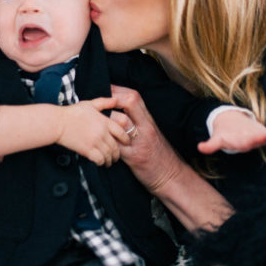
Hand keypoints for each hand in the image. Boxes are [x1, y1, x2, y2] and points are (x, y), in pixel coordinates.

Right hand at [55, 97, 127, 166]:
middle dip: (117, 154)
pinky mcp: (87, 150)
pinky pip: (100, 159)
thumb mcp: (89, 104)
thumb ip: (104, 102)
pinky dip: (102, 162)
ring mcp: (95, 142)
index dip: (126, 139)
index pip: (121, 132)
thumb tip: (115, 99)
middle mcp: (102, 132)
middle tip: (116, 157)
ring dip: (110, 160)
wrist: (57, 123)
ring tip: (109, 162)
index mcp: (104, 121)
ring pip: (109, 155)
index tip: (126, 143)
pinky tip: (100, 163)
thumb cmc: (72, 112)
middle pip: (116, 147)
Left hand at [109, 84, 233, 231]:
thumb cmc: (160, 156)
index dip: (118, 90)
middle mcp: (146, 128)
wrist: (171, 177)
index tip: (106, 89)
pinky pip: (116, 145)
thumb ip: (138, 122)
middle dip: (110, 99)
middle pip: (129, 103)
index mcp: (149, 121)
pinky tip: (97, 141)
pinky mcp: (133, 158)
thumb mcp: (152, 134)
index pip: (134, 97)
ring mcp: (139, 142)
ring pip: (121, 122)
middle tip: (96, 100)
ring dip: (105, 119)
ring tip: (93, 119)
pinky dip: (105, 141)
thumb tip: (120, 111)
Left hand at [199, 110, 265, 158]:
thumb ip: (210, 145)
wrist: (230, 120)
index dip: (253, 139)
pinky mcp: (264, 137)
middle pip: (263, 135)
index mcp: (243, 137)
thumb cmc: (224, 133)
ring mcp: (260, 135)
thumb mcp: (217, 139)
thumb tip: (199, 147)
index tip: (259, 139)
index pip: (249, 139)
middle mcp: (254, 134)